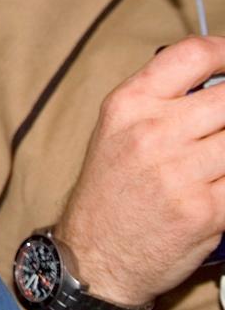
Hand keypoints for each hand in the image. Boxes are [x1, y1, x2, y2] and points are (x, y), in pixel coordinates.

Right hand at [54, 36, 224, 308]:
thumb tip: (220, 82)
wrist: (96, 254)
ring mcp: (181, 172)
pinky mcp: (207, 210)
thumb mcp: (118, 130)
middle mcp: (153, 132)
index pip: (192, 55)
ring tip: (219, 158)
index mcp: (129, 105)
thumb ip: (162, 101)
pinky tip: (222, 182)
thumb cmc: (111, 190)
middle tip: (223, 126)